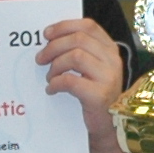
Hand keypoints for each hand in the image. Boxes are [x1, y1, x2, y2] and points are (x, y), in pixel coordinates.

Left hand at [40, 15, 123, 135]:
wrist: (108, 126)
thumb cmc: (95, 95)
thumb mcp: (92, 69)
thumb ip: (79, 51)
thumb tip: (50, 39)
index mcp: (110, 49)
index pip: (88, 26)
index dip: (64, 26)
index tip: (46, 34)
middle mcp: (113, 60)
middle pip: (78, 39)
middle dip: (54, 46)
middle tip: (40, 58)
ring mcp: (108, 77)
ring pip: (75, 56)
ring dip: (55, 66)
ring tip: (49, 77)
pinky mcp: (100, 95)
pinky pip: (71, 81)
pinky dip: (56, 83)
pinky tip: (52, 89)